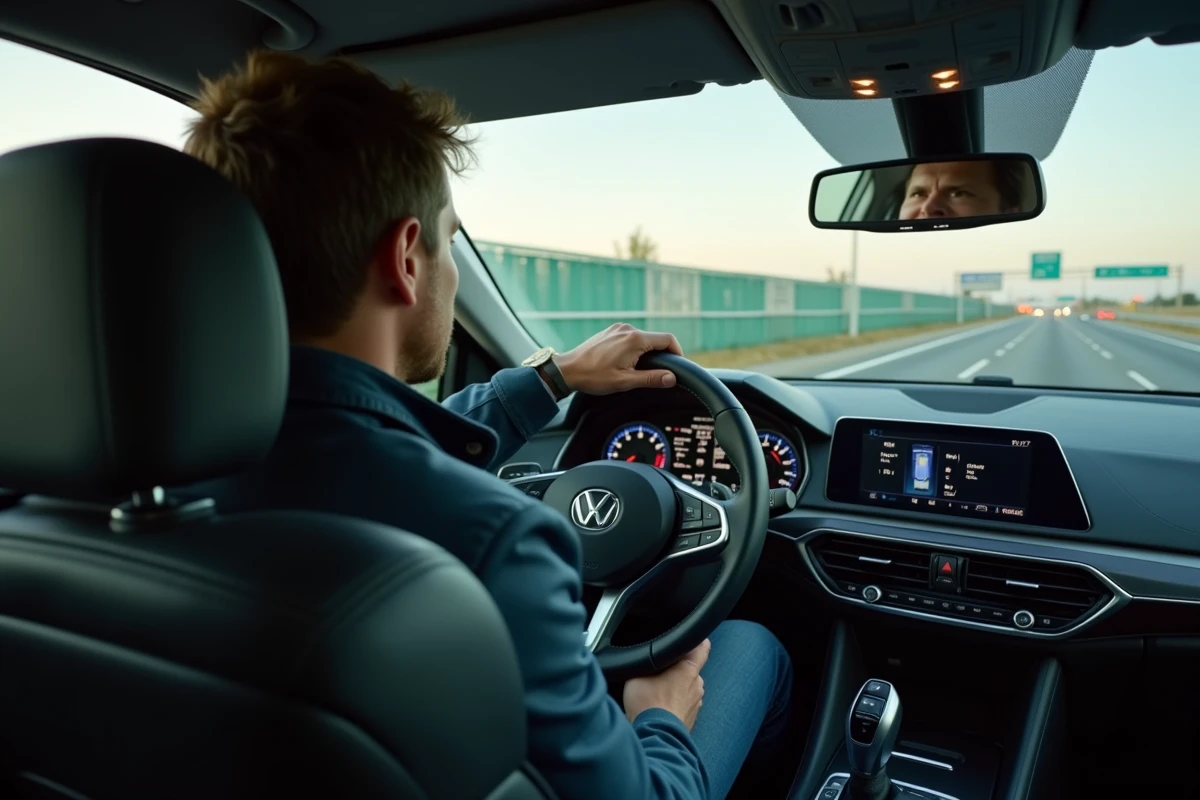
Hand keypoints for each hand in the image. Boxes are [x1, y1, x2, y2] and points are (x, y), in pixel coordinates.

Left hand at [554, 323, 683, 394]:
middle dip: (661, 354)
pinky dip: (635, 348)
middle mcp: (628, 329)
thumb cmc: (594, 377)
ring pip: (643, 338)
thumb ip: (651, 379)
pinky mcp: (610, 332)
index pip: (668, 339)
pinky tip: (626, 362)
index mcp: (635, 339)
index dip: (677, 352)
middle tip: (658, 372)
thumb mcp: (625, 382)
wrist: (568, 370)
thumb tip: (672, 378)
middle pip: (656, 338)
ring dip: (647, 352)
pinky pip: (630, 337)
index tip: (677, 366)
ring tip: (639, 369)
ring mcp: (618, 329)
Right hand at [622, 638, 709, 730]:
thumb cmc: (648, 704)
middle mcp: (697, 685)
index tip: (692, 639)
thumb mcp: (637, 674)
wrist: (655, 737)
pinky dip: (674, 706)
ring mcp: (696, 704)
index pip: (702, 647)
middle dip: (678, 670)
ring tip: (656, 695)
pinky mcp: (691, 720)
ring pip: (687, 689)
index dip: (698, 641)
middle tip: (659, 673)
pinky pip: (684, 706)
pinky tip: (660, 710)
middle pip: (690, 670)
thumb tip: (643, 660)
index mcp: (688, 669)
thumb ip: (645, 663)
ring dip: (676, 690)